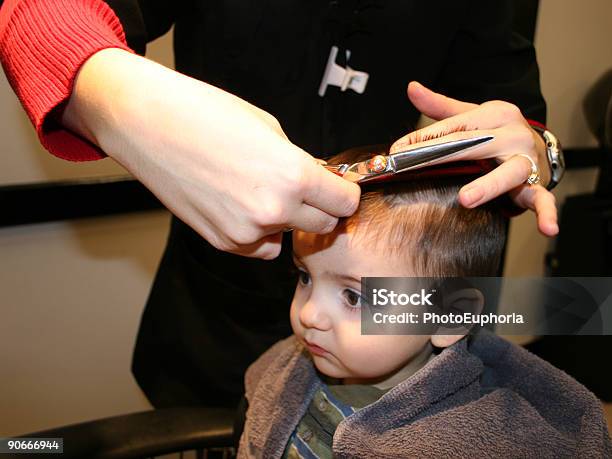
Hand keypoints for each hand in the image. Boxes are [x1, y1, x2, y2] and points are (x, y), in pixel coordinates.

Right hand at [62, 49, 359, 258]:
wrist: (147, 124)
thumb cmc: (205, 114)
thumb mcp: (269, 128)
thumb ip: (299, 162)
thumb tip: (316, 182)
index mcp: (294, 175)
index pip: (345, 203)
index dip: (343, 193)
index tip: (337, 188)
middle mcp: (274, 210)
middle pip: (324, 225)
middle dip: (319, 208)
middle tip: (303, 190)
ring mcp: (246, 232)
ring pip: (289, 236)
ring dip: (285, 220)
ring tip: (258, 190)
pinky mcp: (222, 242)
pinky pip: (259, 247)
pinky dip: (258, 233)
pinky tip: (239, 205)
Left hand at [390, 81, 557, 236]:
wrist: (540, 145)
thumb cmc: (499, 132)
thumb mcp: (473, 115)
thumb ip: (440, 106)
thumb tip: (412, 88)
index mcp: (494, 114)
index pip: (453, 127)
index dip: (422, 139)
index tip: (396, 152)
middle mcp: (512, 134)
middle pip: (471, 145)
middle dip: (438, 156)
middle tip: (411, 166)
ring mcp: (526, 160)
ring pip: (508, 173)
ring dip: (487, 186)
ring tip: (466, 199)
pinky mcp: (538, 184)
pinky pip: (543, 199)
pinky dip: (547, 214)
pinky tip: (548, 228)